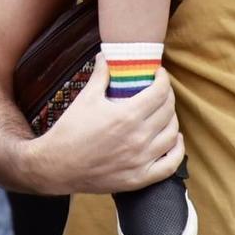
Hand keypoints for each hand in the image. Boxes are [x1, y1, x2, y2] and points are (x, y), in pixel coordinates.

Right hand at [40, 64, 184, 193]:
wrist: (57, 166)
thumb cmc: (70, 130)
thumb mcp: (86, 98)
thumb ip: (101, 75)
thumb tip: (106, 55)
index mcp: (126, 116)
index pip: (160, 92)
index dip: (163, 79)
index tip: (159, 74)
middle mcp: (138, 138)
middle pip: (168, 111)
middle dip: (167, 96)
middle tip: (160, 91)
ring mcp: (141, 160)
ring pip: (172, 135)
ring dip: (172, 120)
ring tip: (165, 112)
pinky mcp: (139, 178)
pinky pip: (170, 166)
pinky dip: (177, 150)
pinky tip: (174, 139)